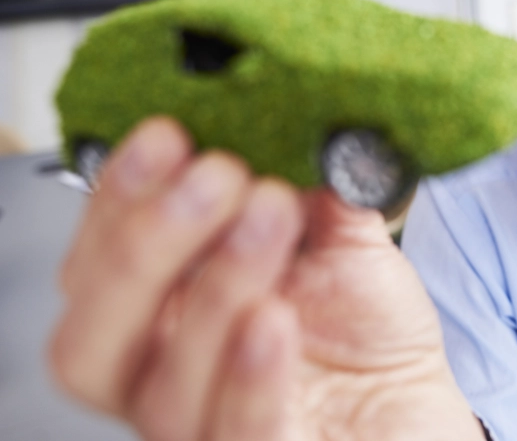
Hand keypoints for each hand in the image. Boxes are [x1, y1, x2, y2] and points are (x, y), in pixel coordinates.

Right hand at [50, 117, 484, 440]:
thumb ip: (312, 187)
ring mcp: (208, 424)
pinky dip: (248, 377)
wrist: (413, 402)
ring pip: (164, 384)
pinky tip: (274, 318)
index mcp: (165, 311)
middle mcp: (166, 374)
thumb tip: (298, 117)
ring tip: (273, 214)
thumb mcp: (338, 242)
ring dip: (214, 286)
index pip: (98, 264)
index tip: (169, 134)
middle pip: (95, 335)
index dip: (119, 199)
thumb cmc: (364, 328)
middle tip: (218, 175)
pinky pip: (237, 435)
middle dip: (145, 242)